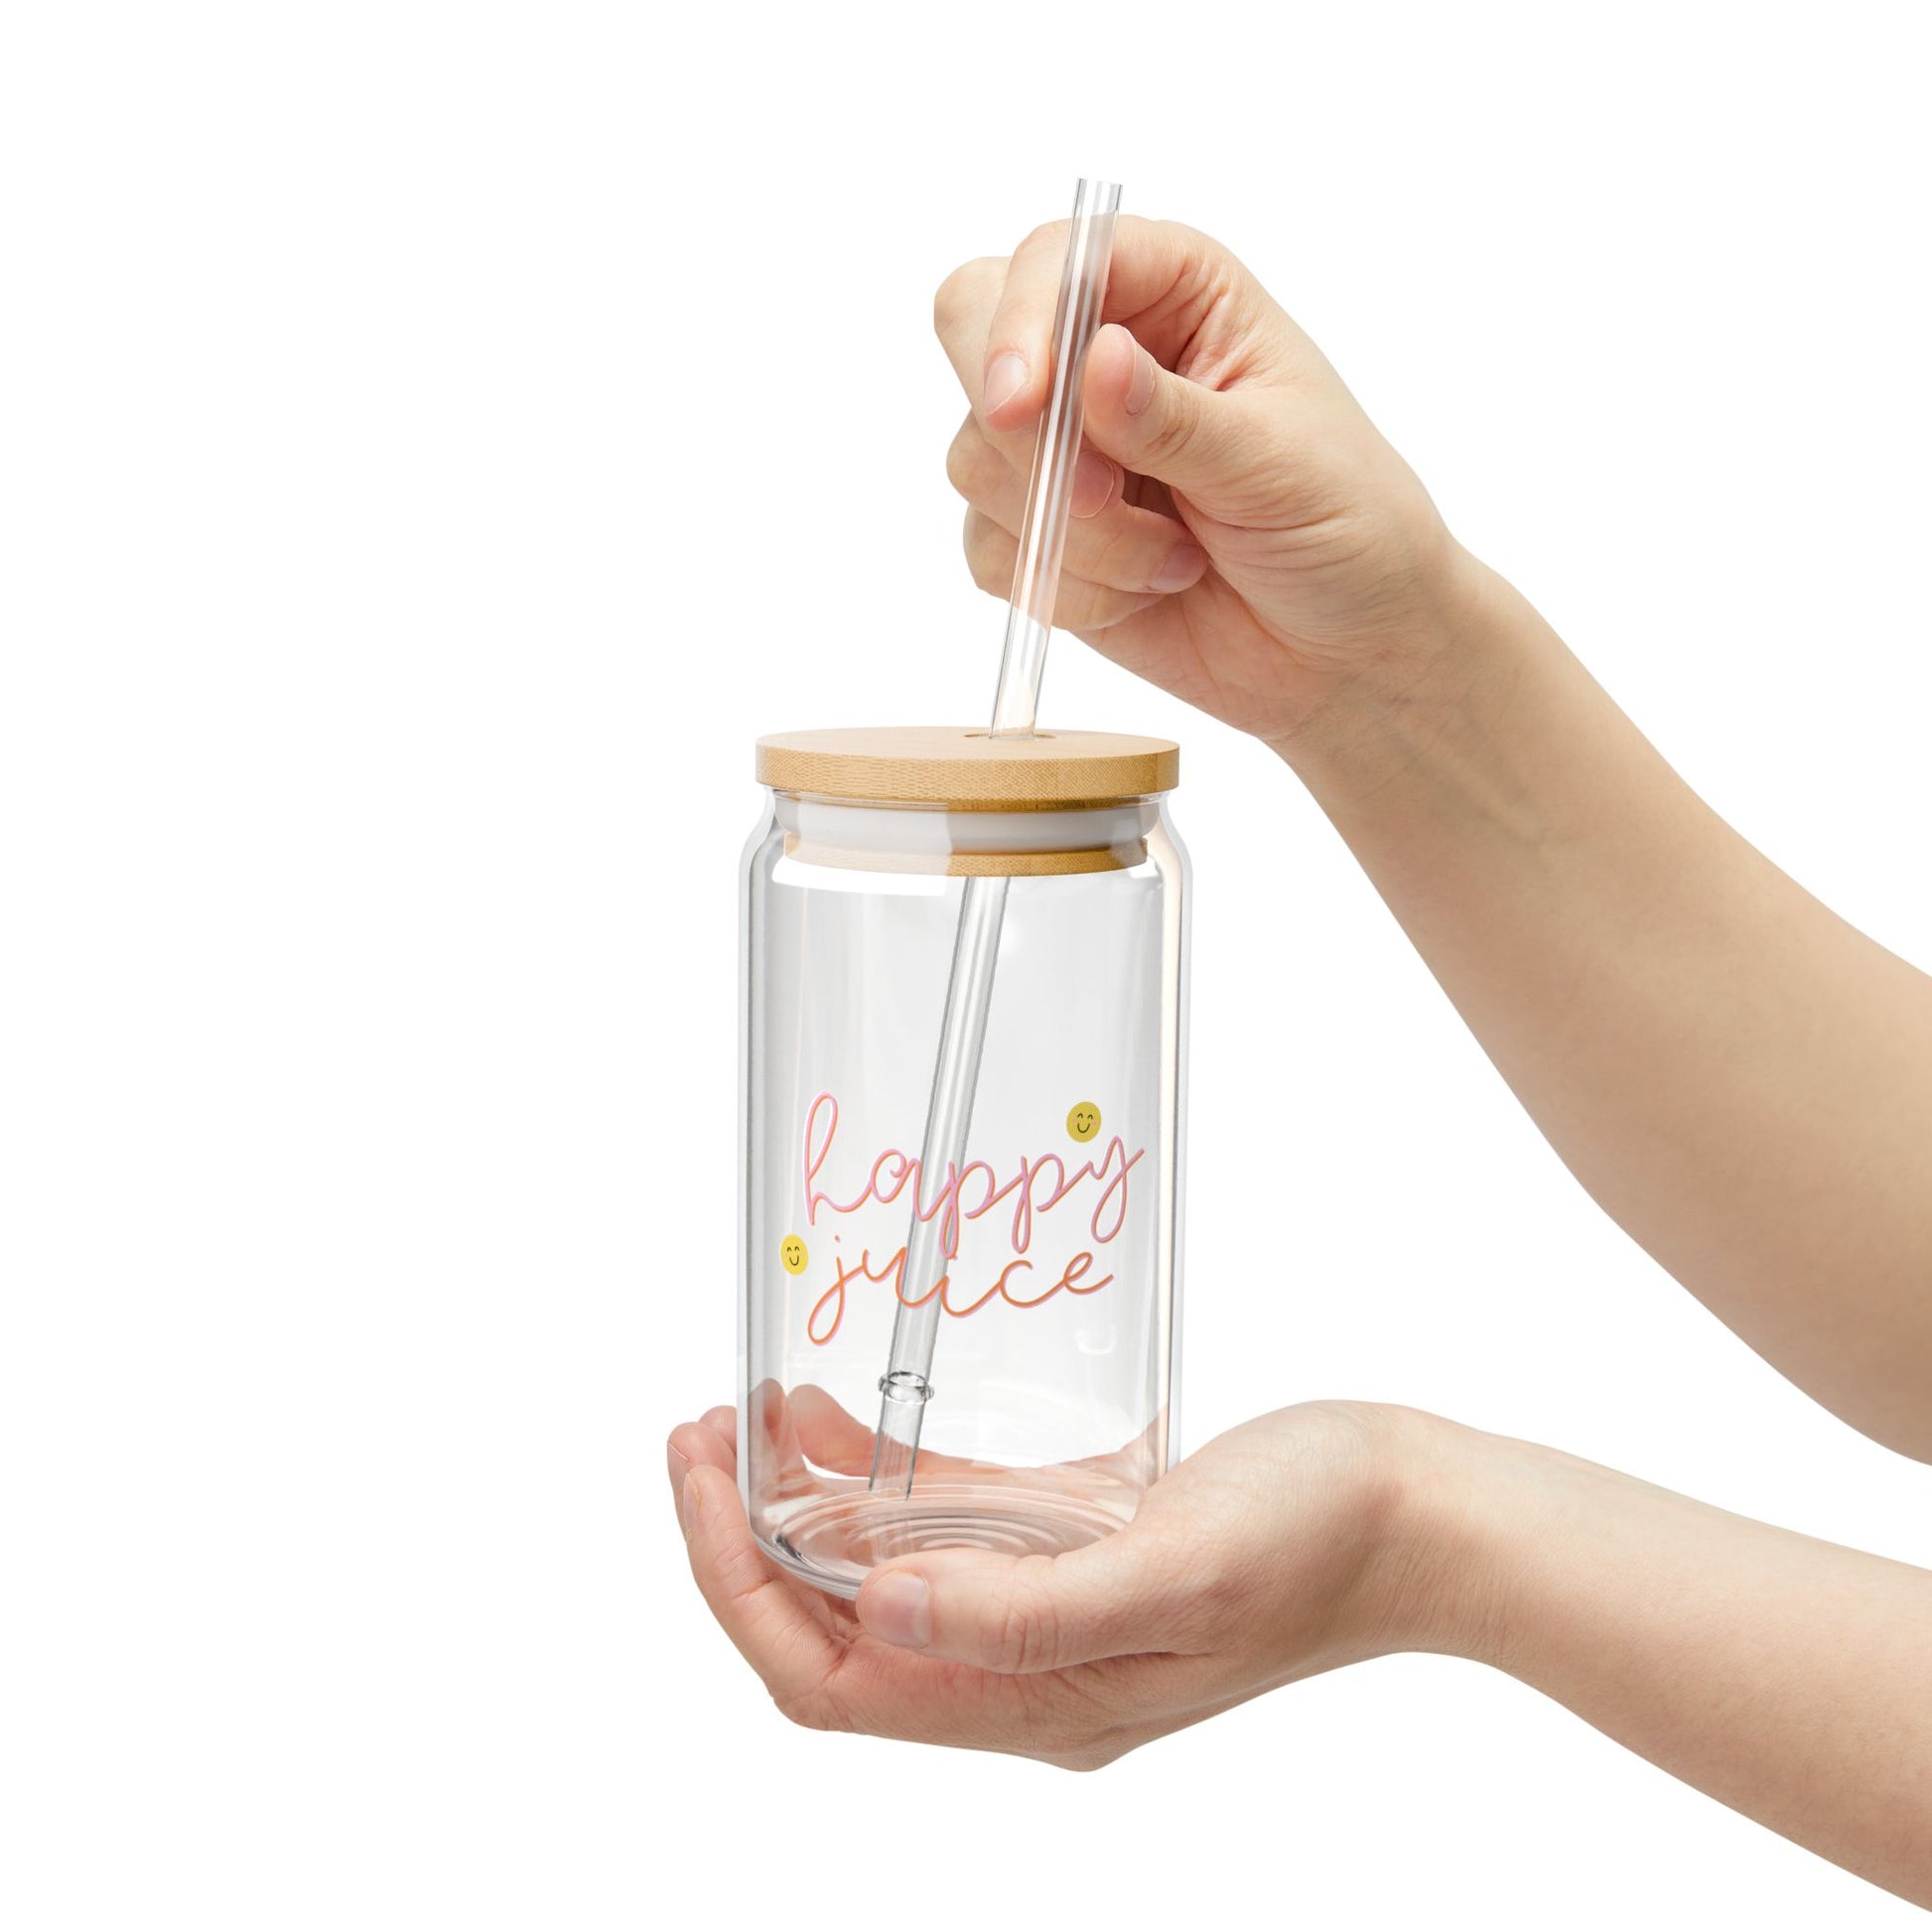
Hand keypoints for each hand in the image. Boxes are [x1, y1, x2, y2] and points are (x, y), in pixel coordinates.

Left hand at [667, 1400, 1451, 1767]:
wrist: (1416, 1510)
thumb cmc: (1316, 1541)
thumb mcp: (1171, 1574)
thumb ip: (1022, 1611)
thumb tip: (872, 1611)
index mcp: (1032, 1705)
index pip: (829, 1680)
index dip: (738, 1589)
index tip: (698, 1480)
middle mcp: (1021, 1671)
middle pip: (831, 1633)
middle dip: (742, 1543)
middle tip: (696, 1435)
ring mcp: (1044, 1609)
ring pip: (875, 1579)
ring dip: (796, 1508)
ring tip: (739, 1417)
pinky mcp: (1072, 1548)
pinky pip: (941, 1530)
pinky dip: (873, 1482)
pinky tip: (835, 1418)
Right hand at [936, 216, 1475, 747]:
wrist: (1344, 650)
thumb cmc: (1344, 526)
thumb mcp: (1276, 463)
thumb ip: (1175, 418)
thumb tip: (1094, 359)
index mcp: (1174, 290)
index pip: (1055, 259)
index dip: (1022, 321)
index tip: (1023, 406)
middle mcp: (1101, 351)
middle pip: (971, 330)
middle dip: (1020, 431)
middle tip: (1095, 496)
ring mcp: (1062, 446)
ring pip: (977, 460)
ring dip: (1074, 533)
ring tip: (1175, 560)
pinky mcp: (1040, 534)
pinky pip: (991, 551)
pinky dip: (1066, 588)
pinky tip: (1148, 592)